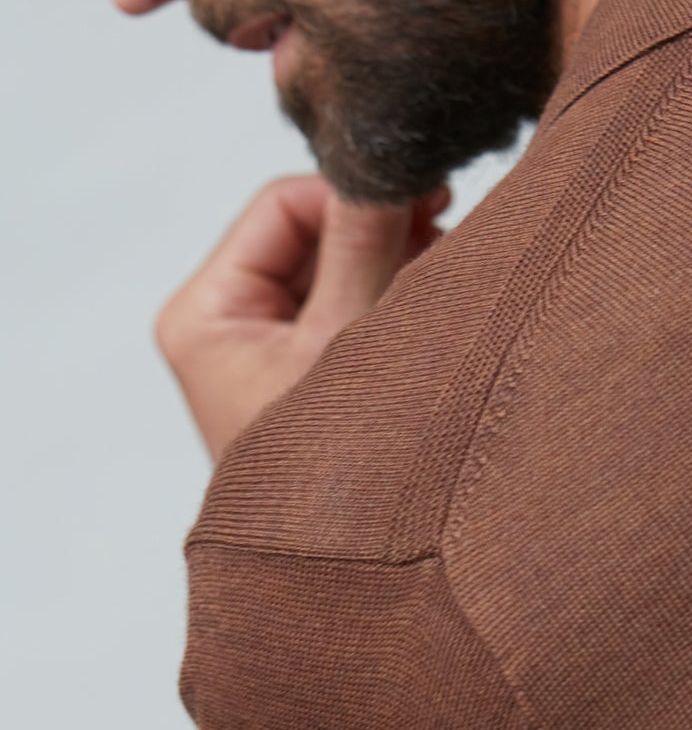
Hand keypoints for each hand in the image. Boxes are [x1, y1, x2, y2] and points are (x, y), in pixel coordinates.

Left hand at [153, 174, 450, 462]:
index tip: (428, 200)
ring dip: (395, 266)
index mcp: (204, 313)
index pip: (281, 205)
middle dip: (381, 232)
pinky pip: (351, 310)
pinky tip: (436, 313)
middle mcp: (224, 326)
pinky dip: (394, 301)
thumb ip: (365, 242)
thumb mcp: (348, 339)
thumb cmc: (332, 471)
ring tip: (448, 284)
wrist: (351, 573)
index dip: (353, 196)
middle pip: (310, 234)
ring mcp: (265, 353)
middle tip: (449, 233)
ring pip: (338, 269)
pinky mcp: (305, 377)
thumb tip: (381, 155)